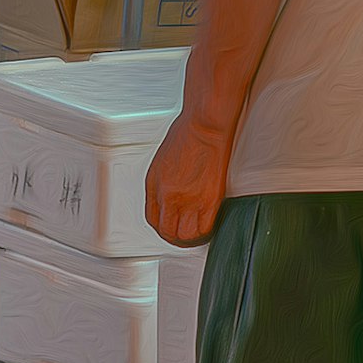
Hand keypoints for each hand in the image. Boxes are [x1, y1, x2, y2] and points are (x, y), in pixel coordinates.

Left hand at [144, 107, 233, 248]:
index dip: (162, 227)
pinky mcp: (209, 199)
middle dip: (175, 237)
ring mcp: (188, 199)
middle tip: (184, 236)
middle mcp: (168, 195)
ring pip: (186, 235)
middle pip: (167, 231)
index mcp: (154, 185)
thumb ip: (163, 182)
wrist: (204, 125)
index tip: (170, 227)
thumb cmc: (187, 132)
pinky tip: (209, 226)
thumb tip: (169, 197)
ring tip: (197, 233)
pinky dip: (207, 231)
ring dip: (191, 236)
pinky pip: (205, 228)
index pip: (152, 219)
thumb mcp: (162, 160)